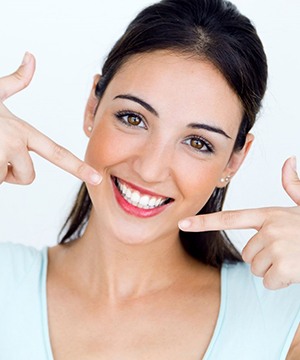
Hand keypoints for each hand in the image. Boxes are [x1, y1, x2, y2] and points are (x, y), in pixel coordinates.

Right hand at [0, 52, 101, 184]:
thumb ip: (16, 81)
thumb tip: (31, 56)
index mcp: (23, 131)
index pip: (57, 152)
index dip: (78, 167)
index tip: (97, 178)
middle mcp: (15, 145)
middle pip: (29, 176)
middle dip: (13, 172)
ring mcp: (0, 157)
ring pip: (7, 180)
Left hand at [178, 157, 299, 289]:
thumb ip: (293, 185)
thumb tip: (289, 160)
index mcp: (269, 214)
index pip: (230, 217)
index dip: (205, 221)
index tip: (182, 223)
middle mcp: (270, 228)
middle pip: (246, 253)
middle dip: (264, 257)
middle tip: (286, 251)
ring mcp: (277, 247)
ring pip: (256, 268)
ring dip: (273, 269)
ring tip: (292, 258)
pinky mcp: (285, 267)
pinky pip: (267, 282)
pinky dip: (280, 282)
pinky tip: (295, 272)